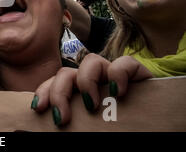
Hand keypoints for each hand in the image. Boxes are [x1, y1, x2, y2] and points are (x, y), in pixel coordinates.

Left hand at [33, 54, 151, 125]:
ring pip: (91, 61)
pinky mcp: (135, 72)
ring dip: (86, 82)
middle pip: (67, 72)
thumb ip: (73, 125)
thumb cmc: (117, 128)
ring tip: (92, 106)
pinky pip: (125, 63)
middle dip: (59, 91)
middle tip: (62, 118)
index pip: (55, 83)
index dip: (45, 91)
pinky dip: (119, 75)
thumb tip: (48, 130)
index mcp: (78, 93)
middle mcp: (92, 80)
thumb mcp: (89, 130)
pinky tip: (118, 93)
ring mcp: (112, 74)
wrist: (152, 126)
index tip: (39, 109)